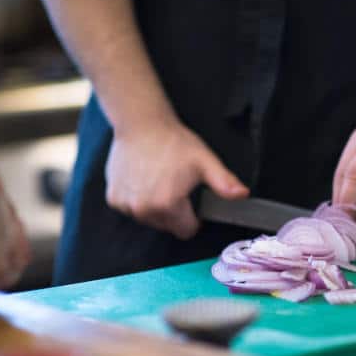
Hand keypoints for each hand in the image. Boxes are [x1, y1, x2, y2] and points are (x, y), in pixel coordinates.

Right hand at [105, 119, 247, 238]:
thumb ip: (224, 182)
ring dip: (155, 207)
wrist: (141, 124)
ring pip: (149, 220)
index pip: (186, 231)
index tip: (191, 200)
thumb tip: (242, 194)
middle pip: (167, 227)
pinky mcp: (114, 198)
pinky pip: (131, 209)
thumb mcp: (205, 161)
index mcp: (167, 205)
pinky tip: (143, 179)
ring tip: (158, 180)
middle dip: (174, 212)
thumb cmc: (174, 142)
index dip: (193, 218)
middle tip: (175, 185)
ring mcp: (125, 205)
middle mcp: (143, 210)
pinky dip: (138, 199)